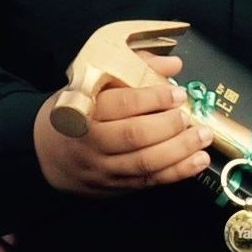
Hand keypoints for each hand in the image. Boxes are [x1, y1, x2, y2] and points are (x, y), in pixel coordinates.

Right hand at [32, 53, 210, 196]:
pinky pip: (149, 182)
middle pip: (133, 136)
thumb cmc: (80, 110)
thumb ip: (134, 68)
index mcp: (84, 110)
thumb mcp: (96, 84)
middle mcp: (91, 142)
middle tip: (190, 117)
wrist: (48, 153)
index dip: (152, 98)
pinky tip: (199, 161)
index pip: (119, 104)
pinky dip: (177, 172)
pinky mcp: (114, 187)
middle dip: (168, 126)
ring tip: (203, 137)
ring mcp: (102, 168)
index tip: (178, 93)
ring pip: (143, 163)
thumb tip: (174, 64)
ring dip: (180, 151)